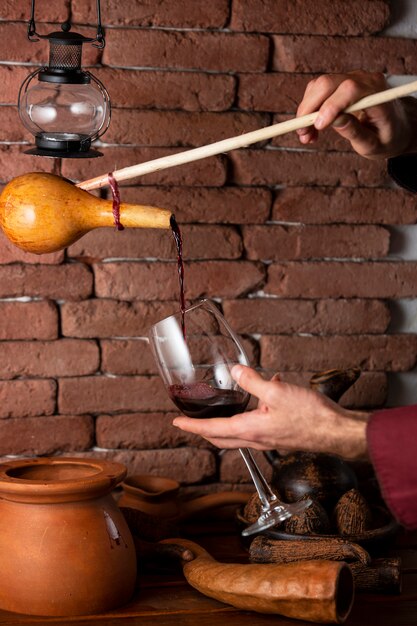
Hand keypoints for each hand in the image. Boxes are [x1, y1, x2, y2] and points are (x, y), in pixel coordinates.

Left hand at [173, 365, 368, 460]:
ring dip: (226, 422)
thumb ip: (252, 381)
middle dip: (204, 430)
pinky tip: (267, 390)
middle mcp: (257, 438)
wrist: (337, 432)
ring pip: (238, 433)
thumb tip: (234, 371)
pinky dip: (253, 411)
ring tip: (222, 406)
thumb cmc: (311, 416)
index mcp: (250, 429)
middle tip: (191, 422)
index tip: (177, 424)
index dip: (192, 426)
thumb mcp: (277, 392)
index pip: (212, 430)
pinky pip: (258, 425)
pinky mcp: (280, 435)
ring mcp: (269, 439)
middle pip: (221, 438)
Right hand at [297, 70, 414, 158]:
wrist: (395, 126)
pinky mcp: (340, 84)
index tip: (317, 126)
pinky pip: (317, 91)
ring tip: (307, 136)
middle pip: (327, 83)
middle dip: (309, 109)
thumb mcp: (373, 143)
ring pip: (318, 87)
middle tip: (302, 134)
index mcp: (377, 94)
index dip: (330, 106)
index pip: (350, 89)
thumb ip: (355, 132)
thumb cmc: (387, 136)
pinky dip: (309, 109)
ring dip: (306, 111)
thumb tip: (335, 121)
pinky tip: (312, 128)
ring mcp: (351, 79)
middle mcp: (363, 80)